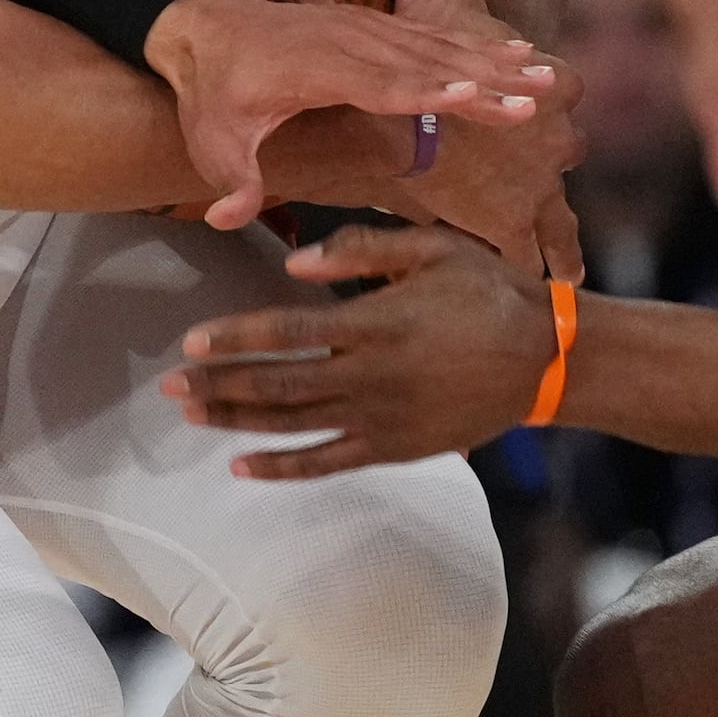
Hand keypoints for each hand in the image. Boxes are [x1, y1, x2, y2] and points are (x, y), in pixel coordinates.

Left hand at [142, 0, 549, 231]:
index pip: (384, 82)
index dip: (431, 89)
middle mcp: (352, 42)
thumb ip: (230, 180)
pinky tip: (515, 48)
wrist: (197, 21)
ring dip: (495, 60)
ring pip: (440, 45)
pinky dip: (476, 43)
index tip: (475, 94)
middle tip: (542, 92)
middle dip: (488, 78)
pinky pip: (431, 35)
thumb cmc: (208, 87)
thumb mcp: (212, 138)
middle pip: (430, 61)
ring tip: (546, 73)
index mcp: (321, 67)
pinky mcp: (370, 26)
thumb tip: (227, 219)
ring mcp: (364, 29)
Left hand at [162, 222, 553, 478]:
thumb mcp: (432, 248)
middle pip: (278, 383)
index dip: (235, 336)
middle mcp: (372, 375)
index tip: (192, 339)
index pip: (287, 329)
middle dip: (219, 384)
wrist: (549, 359)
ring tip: (191, 414)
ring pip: (295, 425)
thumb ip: (360, 249)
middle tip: (169, 385)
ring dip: (237, 421)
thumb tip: (293, 264)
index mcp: (376, 321)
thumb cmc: (487, 290)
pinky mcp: (397, 447)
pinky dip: (283, 468)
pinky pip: (329, 463)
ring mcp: (384, 417)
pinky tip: (242, 466)